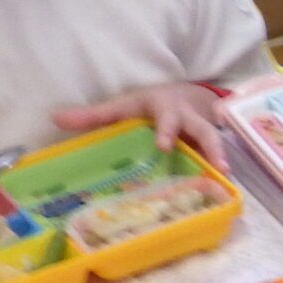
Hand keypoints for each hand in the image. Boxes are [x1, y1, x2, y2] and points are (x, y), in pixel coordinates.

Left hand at [52, 82, 226, 167]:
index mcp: (162, 108)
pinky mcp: (209, 142)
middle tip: (212, 163)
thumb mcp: (122, 107)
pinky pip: (217, 155)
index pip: (163, 117)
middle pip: (199, 128)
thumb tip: (55, 119)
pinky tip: (226, 186)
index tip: (164, 146)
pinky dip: (221, 169)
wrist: (185, 96)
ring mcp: (201, 129)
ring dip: (220, 156)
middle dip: (206, 144)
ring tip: (225, 173)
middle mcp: (185, 117)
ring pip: (213, 139)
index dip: (165, 130)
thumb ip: (92, 116)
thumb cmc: (147, 106)